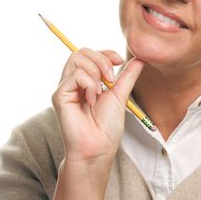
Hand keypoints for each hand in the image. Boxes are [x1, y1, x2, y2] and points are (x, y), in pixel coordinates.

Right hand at [52, 48, 144, 163]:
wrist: (99, 148)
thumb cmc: (106, 127)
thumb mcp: (120, 94)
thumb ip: (128, 75)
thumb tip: (141, 58)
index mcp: (85, 80)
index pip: (90, 53)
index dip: (105, 52)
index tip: (119, 62)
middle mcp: (72, 82)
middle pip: (81, 51)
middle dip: (101, 59)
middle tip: (111, 79)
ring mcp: (65, 88)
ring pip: (77, 58)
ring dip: (96, 72)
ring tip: (100, 93)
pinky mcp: (59, 95)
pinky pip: (75, 75)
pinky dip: (89, 85)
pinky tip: (91, 101)